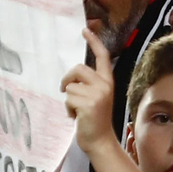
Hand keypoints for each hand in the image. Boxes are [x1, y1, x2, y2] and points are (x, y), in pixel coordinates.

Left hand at [61, 29, 118, 155]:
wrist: (100, 141)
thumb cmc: (95, 120)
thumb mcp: (97, 98)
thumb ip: (89, 84)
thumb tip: (72, 77)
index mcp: (107, 82)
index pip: (102, 57)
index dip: (94, 42)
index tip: (84, 30)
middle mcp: (104, 85)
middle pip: (78, 69)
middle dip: (67, 80)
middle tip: (65, 91)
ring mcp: (97, 95)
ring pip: (70, 86)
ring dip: (68, 100)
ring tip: (77, 111)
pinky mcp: (89, 104)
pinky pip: (68, 99)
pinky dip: (68, 109)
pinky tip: (76, 117)